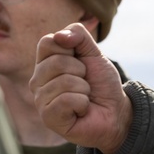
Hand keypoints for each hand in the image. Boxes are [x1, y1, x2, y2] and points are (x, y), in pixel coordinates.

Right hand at [30, 23, 132, 153]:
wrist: (115, 110)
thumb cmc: (101, 83)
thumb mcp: (94, 53)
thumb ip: (79, 35)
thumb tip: (59, 36)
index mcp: (45, 62)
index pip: (48, 42)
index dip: (72, 48)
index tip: (81, 61)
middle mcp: (38, 80)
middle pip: (57, 62)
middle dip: (81, 71)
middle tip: (85, 83)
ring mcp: (41, 100)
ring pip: (64, 82)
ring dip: (84, 89)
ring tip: (84, 97)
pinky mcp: (48, 118)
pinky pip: (66, 100)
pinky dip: (82, 103)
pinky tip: (81, 110)